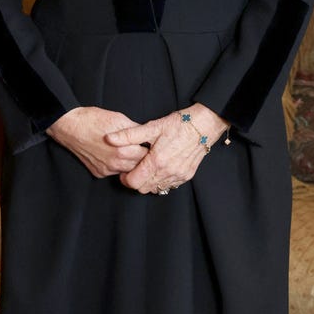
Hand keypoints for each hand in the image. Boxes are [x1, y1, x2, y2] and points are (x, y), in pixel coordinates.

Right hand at [46, 107, 147, 178]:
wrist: (69, 126)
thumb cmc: (92, 120)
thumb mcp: (120, 119)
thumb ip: (136, 131)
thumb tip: (148, 136)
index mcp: (123, 151)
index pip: (147, 157)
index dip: (151, 150)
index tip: (152, 146)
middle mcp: (115, 164)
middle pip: (139, 167)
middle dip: (142, 159)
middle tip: (142, 149)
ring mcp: (106, 170)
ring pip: (127, 171)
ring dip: (130, 163)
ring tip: (129, 151)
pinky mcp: (98, 173)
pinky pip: (114, 172)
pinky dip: (117, 165)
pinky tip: (114, 154)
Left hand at [107, 103, 227, 194]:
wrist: (204, 125)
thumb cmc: (178, 124)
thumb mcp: (151, 127)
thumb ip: (128, 135)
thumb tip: (109, 138)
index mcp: (156, 161)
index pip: (134, 182)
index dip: (125, 178)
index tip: (124, 171)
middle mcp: (167, 172)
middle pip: (143, 188)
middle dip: (135, 181)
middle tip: (134, 168)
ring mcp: (178, 176)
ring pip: (156, 189)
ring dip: (148, 182)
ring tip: (147, 168)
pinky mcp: (186, 176)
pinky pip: (168, 186)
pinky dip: (161, 181)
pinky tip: (160, 169)